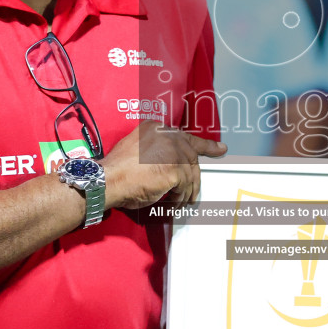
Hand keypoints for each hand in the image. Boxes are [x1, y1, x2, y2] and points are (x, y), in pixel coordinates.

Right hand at [101, 122, 225, 209]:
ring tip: (183, 200)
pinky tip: (175, 201)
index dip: (205, 145)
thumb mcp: (137, 149)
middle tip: (197, 189)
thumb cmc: (117, 171)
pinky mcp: (175, 169)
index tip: (220, 149)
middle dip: (196, 175)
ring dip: (187, 190)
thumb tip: (172, 162)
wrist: (107, 180)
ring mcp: (172, 151)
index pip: (185, 136)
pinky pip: (186, 186)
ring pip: (190, 173)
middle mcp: (167, 134)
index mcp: (156, 127)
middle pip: (191, 156)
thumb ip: (155, 149)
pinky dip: (181, 196)